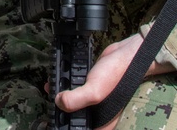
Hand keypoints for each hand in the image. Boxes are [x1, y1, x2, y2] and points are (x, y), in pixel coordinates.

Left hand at [54, 33, 172, 127]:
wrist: (127, 53)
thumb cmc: (117, 75)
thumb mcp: (94, 91)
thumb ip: (75, 100)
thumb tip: (58, 102)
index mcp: (102, 122)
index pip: (80, 129)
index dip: (67, 127)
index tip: (53, 121)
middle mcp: (98, 113)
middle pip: (75, 117)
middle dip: (61, 111)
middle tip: (49, 103)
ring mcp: (95, 99)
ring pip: (74, 102)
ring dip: (61, 96)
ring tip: (50, 89)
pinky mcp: (91, 85)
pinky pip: (76, 89)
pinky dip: (66, 85)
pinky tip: (57, 80)